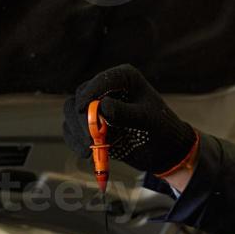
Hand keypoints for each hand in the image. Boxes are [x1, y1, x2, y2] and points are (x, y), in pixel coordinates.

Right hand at [63, 65, 196, 176]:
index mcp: (124, 78)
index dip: (90, 93)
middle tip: (91, 140)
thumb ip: (125, 113)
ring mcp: (95, 107)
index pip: (101, 80)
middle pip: (81, 96)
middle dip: (83, 119)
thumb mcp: (147, 120)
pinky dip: (75, 142)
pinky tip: (88, 155)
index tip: (83, 108)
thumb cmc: (161, 129)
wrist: (163, 151)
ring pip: (71, 113)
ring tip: (90, 151)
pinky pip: (72, 130)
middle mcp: (106, 89)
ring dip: (77, 132)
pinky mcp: (90, 126)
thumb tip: (101, 107)